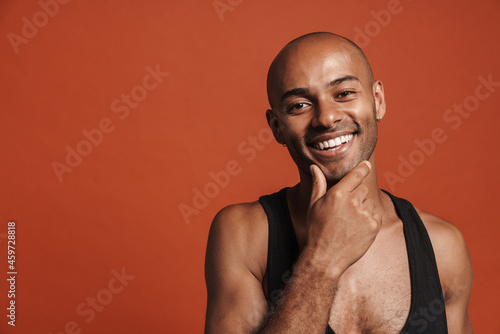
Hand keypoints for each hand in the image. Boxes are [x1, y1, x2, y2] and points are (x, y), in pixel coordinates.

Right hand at [306, 161, 381, 275]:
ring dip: (363, 208)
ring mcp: (365, 214)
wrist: (326, 257)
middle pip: (363, 188)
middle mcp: (353, 202)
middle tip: (346, 209)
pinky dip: (369, 219)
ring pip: (370, 202)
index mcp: (338, 194)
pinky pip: (376, 215)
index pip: (356, 174)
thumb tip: (315, 167)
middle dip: (357, 195)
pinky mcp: (374, 226)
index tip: (366, 164)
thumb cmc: (316, 230)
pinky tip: (357, 228)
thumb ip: (318, 184)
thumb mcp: (314, 205)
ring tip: (349, 221)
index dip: (362, 168)